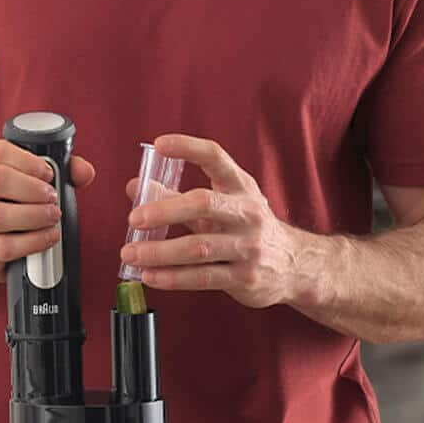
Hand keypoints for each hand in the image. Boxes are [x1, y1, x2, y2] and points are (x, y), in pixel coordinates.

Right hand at [0, 138, 94, 283]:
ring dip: (34, 215)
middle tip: (52, 197)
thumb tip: (85, 172)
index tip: (48, 173)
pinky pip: (4, 247)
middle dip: (32, 188)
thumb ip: (64, 173)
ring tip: (53, 217)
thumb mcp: (35, 186)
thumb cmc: (16, 211)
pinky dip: (34, 242)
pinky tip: (48, 237)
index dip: (28, 160)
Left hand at [120, 134, 297, 307]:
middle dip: (165, 210)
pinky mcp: (244, 277)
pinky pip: (203, 277)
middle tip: (134, 218)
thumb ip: (178, 196)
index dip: (188, 148)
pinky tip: (150, 276)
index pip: (216, 158)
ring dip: (159, 251)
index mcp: (240, 187)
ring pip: (198, 247)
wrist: (293, 266)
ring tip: (130, 253)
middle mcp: (247, 213)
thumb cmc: (247, 229)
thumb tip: (136, 187)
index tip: (160, 144)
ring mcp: (248, 247)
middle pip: (203, 204)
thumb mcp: (221, 205)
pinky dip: (173, 278)